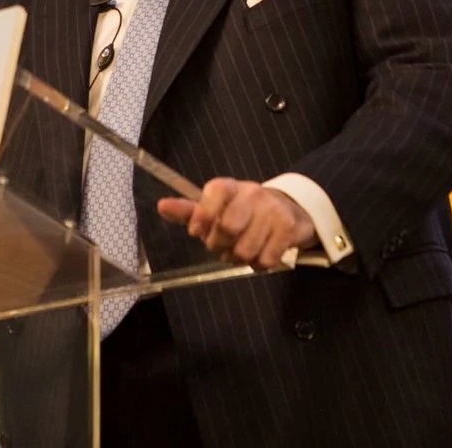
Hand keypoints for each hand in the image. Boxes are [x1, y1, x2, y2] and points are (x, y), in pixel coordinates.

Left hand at [158, 178, 315, 269]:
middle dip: (220, 245)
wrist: (289, 210)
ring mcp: (272, 210)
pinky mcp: (288, 229)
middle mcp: (252, 193)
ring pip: (245, 250)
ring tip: (241, 248)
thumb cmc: (243, 212)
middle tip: (223, 244)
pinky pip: (264, 260)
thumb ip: (189, 211)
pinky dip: (258, 264)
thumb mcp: (216, 208)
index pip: (214, 191)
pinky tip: (260, 252)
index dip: (202, 215)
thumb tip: (162, 206)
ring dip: (239, 258)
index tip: (197, 231)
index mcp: (230, 187)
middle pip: (227, 228)